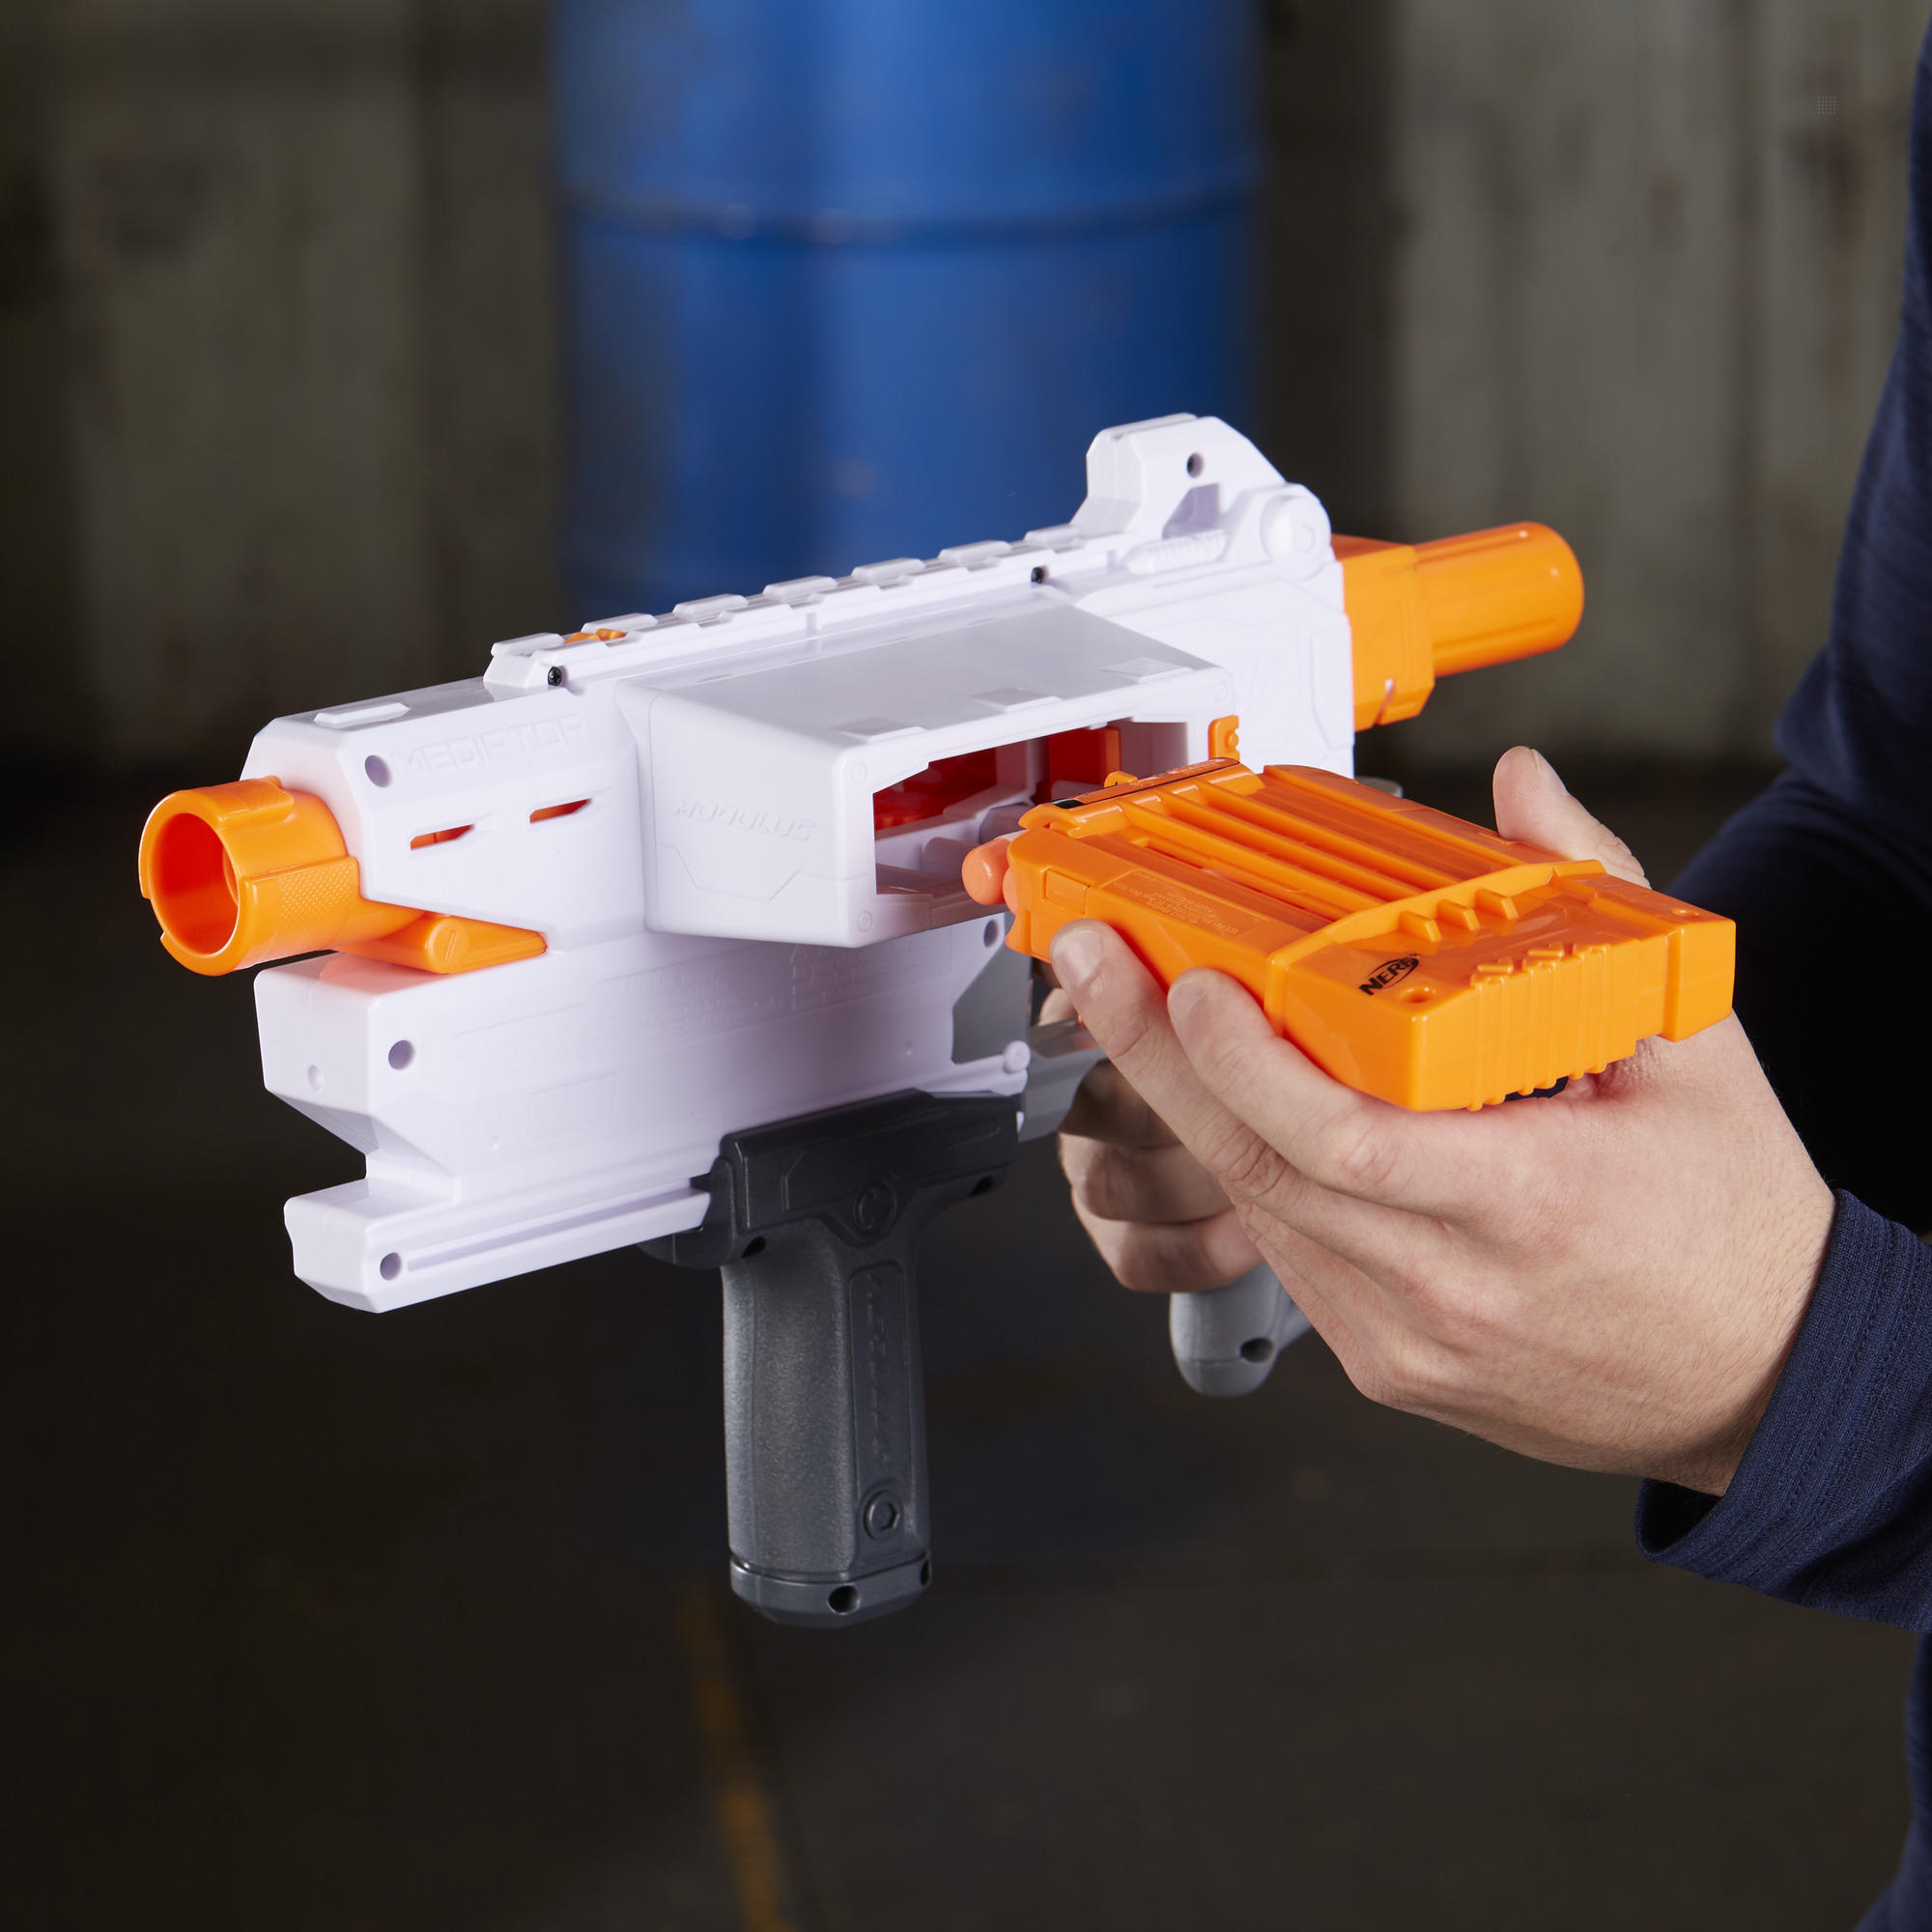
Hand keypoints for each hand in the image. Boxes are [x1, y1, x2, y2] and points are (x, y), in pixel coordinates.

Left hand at [1049, 747, 1834, 1494]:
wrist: (1765, 1380)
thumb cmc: (1735, 1225)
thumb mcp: (1692, 1045)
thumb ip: (1595, 900)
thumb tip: (1524, 790)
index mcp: (1530, 1202)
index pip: (1338, 1136)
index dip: (1242, 1060)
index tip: (1188, 982)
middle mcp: (1449, 1285)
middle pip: (1260, 1168)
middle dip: (1157, 1058)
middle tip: (1097, 967)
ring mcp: (1405, 1337)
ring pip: (1258, 1212)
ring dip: (1188, 1111)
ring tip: (1138, 1018)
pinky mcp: (1385, 1363)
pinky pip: (1288, 1256)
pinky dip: (1249, 1173)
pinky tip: (1223, 1109)